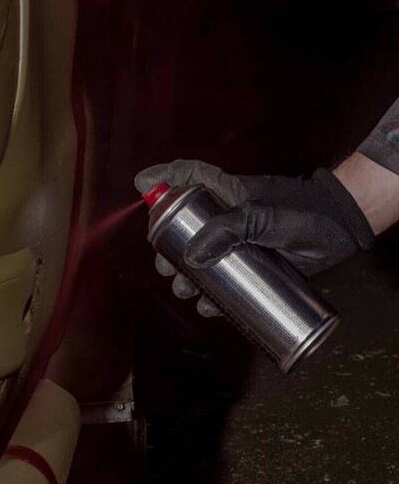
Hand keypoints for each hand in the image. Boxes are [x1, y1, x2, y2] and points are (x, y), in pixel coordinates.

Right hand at [135, 160, 374, 315]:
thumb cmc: (303, 212)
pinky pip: (223, 282)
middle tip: (166, 267)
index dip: (163, 178)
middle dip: (167, 249)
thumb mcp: (261, 218)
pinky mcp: (249, 265)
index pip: (188, 176)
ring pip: (198, 260)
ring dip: (186, 279)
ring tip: (185, 291)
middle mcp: (225, 217)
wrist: (341, 232)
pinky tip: (208, 306)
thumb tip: (191, 258)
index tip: (142, 186)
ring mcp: (236, 242)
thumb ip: (226, 232)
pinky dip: (212, 297)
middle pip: (183, 228)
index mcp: (225, 193)